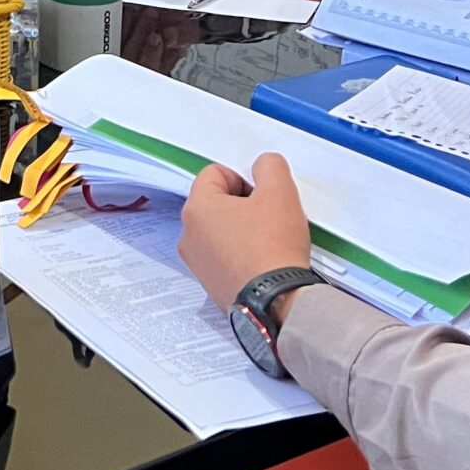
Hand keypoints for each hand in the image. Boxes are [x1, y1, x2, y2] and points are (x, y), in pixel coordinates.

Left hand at [178, 154, 314, 311]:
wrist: (278, 304)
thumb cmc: (273, 250)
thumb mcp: (280, 192)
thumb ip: (269, 166)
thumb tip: (263, 165)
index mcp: (196, 209)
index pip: (215, 173)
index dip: (244, 178)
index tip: (262, 194)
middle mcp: (189, 237)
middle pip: (217, 202)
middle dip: (243, 204)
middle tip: (269, 217)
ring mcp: (198, 264)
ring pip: (221, 231)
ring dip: (243, 230)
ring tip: (268, 242)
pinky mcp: (212, 285)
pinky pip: (225, 257)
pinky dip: (242, 255)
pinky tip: (263, 262)